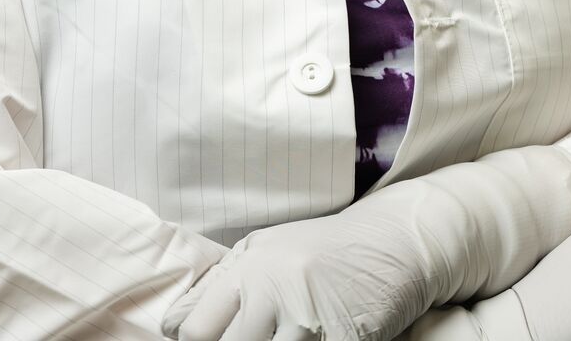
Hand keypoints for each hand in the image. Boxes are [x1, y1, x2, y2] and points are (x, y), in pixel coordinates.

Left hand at [168, 212, 421, 340]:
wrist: (396, 241)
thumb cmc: (324, 248)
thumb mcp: (266, 249)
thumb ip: (223, 283)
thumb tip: (175, 324)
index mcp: (250, 268)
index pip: (194, 329)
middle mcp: (275, 290)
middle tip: (254, 339)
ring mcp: (310, 318)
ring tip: (281, 338)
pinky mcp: (344, 338)